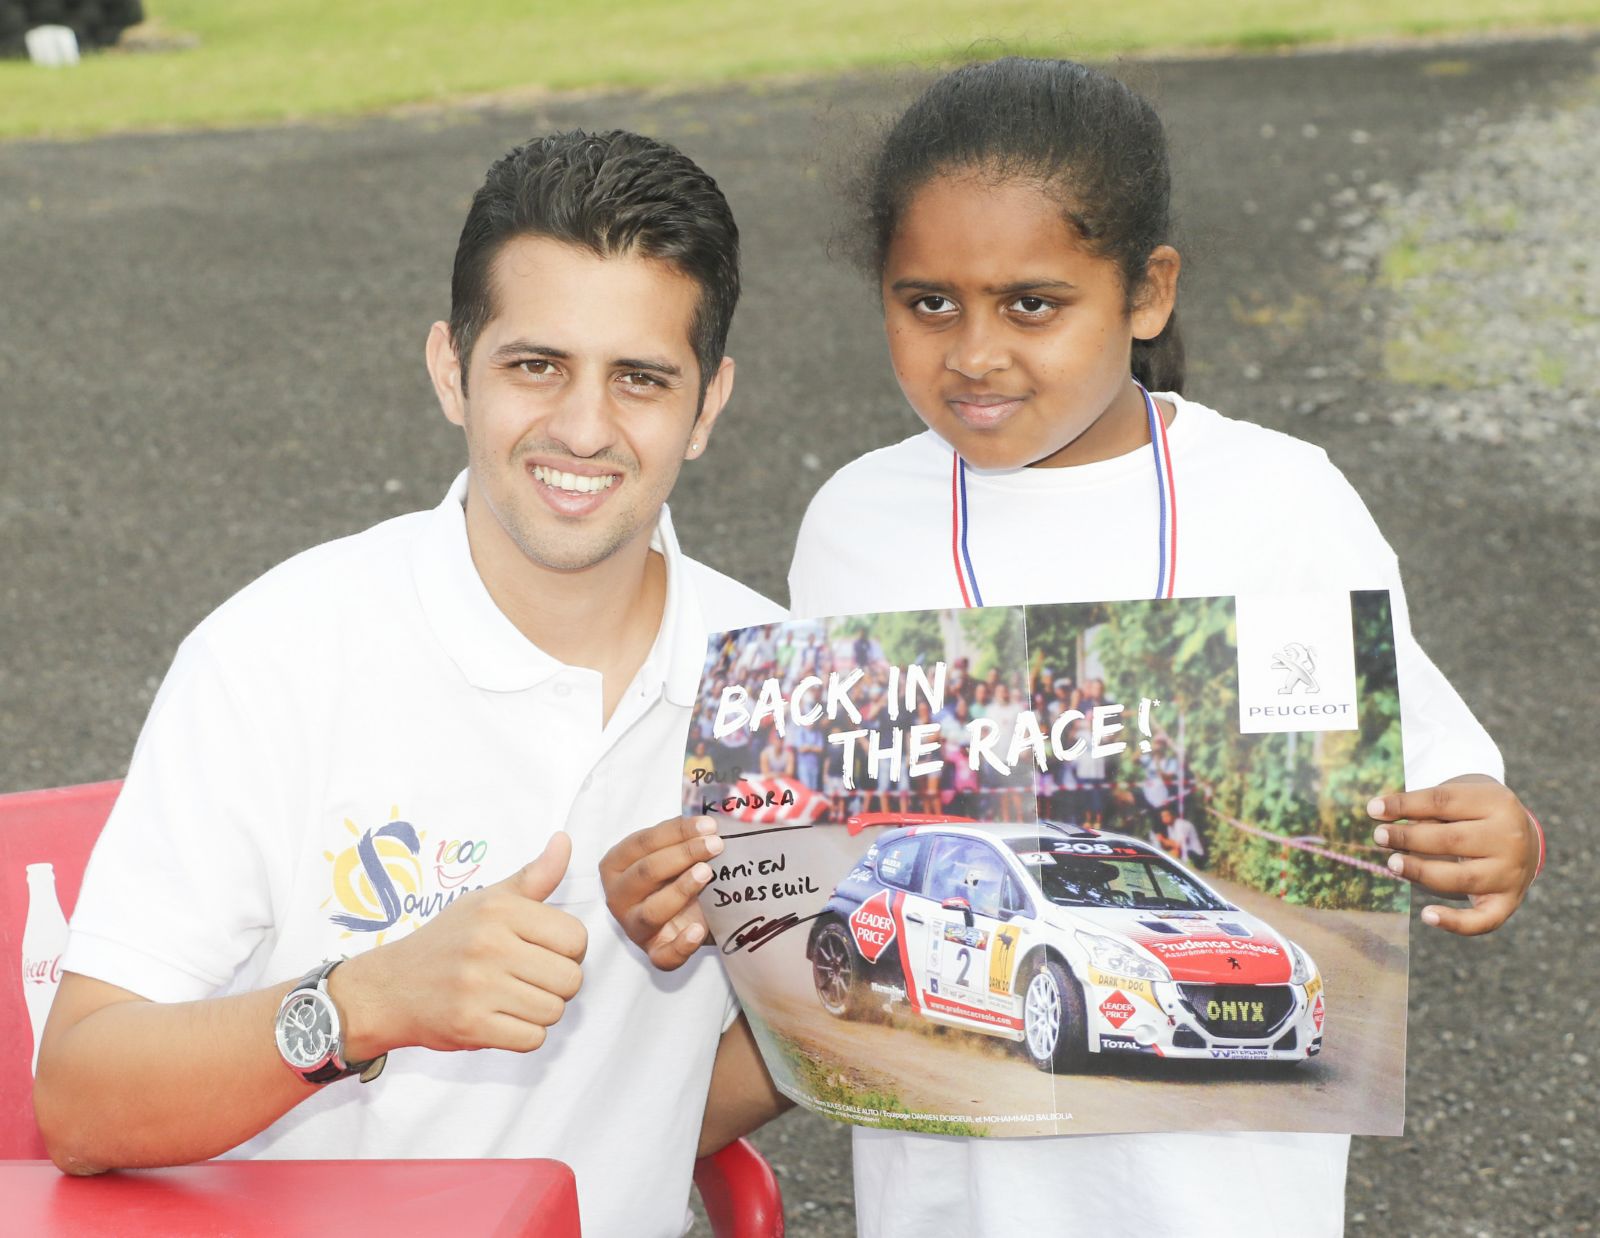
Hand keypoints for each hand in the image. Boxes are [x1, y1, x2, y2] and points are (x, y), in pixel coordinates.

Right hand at [333, 832, 586, 1055]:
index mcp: (500, 909)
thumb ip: (534, 877)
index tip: (544, 952)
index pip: (575, 937)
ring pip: (554, 1011)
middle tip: (528, 980)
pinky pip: (532, 1040)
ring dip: (540, 1012)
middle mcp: (490, 944)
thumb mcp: (486, 900)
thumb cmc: (447, 941)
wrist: (388, 989)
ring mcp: (479, 987)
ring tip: (512, 998)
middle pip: (571, 979)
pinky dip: (523, 1035)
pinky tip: (501, 1019)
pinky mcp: (470, 1025)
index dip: (568, 951)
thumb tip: (564, 840)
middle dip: (557, 985)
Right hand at [601, 815, 722, 969]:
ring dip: (681, 890)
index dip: (676, 831)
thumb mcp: (672, 853)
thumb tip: (711, 820)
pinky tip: (699, 930)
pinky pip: (665, 955)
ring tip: (707, 873)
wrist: (685, 913)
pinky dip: (682, 945)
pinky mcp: (655, 952)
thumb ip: (682, 837)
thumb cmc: (674, 875)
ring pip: (652, 911)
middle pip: (647, 872)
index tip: (708, 825)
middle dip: (683, 855)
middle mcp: (619, 896)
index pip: (643, 842)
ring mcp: (634, 927)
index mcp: (616, 864)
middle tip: (715, 845)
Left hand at [1368, 777, 1538, 934]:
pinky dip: (1455, 922)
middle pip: (1453, 840)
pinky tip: (1427, 915)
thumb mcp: (1458, 801)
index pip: (1443, 801)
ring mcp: (1511, 873)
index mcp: (1497, 803)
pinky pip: (1483, 920)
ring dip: (1422, 872)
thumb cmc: (1474, 816)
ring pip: (1462, 878)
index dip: (1405, 804)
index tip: (1373, 809)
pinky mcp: (1507, 902)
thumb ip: (1424, 808)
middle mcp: (1509, 838)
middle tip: (1379, 837)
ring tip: (1392, 864)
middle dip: (1410, 839)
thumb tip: (1379, 812)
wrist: (1522, 841)